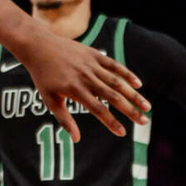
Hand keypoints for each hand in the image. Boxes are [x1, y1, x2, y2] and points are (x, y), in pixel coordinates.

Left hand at [13, 26, 147, 138]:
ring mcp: (91, 65)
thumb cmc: (43, 76)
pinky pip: (114, 65)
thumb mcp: (49, 99)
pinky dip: (127, 74)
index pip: (98, 109)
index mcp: (75, 90)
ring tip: (147, 107)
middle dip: (130, 110)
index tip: (123, 133)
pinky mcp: (94, 54)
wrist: (39, 46)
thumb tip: (76, 139)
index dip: (111, 122)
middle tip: (144, 121)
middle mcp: (86, 77)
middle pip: (113, 96)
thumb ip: (64, 119)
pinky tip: (138, 84)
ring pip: (117, 81)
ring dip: (133, 94)